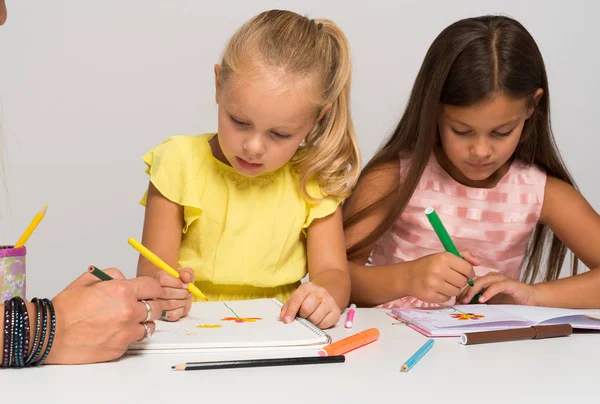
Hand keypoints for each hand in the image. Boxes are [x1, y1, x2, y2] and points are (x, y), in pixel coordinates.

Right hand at [46, 268, 161, 363]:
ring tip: (126, 321)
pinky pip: (134, 340)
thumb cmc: (65, 308)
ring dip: (141, 322)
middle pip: (156, 308)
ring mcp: (125, 331)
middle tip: (138, 306)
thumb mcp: (88, 279)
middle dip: (149, 305)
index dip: (152, 288)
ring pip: (149, 326)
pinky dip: (128, 336)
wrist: (50, 334)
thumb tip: (125, 278)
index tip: (149, 291)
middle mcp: (128, 311)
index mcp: (122, 291)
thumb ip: (112, 274)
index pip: (154, 287)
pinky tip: (115, 332)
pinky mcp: (120, 348)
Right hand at [155, 267, 193, 320]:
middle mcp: (153, 291)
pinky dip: (181, 310)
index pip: (163, 280)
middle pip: (167, 293)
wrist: (179, 295)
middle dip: (182, 293)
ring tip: (185, 299)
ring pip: (170, 304)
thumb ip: (187, 273)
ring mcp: (155, 305)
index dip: (177, 283)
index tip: (186, 285)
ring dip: (183, 301)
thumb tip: (185, 276)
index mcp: (157, 278)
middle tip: (188, 293)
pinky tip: (181, 306)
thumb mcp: (185, 275)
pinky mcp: (161, 316)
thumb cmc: (181, 284)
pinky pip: (172, 314)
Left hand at [280, 282, 341, 328]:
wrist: (327, 295)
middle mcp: (320, 292)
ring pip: (315, 318)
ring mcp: (330, 301)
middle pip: (306, 309)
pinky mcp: (336, 311)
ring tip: (310, 317)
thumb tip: (284, 317)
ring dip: (310, 321)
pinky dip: (319, 325)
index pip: (297, 299)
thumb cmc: (309, 298)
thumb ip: (288, 307)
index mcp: (308, 287)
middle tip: (303, 315)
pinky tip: (319, 319)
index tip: (287, 320)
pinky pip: (324, 324)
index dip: (291, 311)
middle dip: (302, 316)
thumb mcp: (297, 298)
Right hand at [406, 250, 478, 302]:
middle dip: (461, 281)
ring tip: (445, 284)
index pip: (467, 269)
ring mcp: (433, 284)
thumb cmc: (429, 265)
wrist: (408, 276)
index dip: (469, 273)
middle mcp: (438, 270)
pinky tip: (438, 290)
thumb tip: (478, 263)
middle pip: (463, 282)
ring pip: (456, 292)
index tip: (465, 274)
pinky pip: (447, 299)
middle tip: (453, 279)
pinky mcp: (430, 296)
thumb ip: (462, 256)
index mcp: (443, 258)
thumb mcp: (443, 256)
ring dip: (453, 289)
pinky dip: (445, 296)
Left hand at [457, 272, 537, 304]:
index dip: (461, 291)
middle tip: (458, 301)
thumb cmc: (511, 301)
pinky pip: (496, 286)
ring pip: (482, 281)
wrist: (532, 299)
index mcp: (486, 281)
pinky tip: (482, 300)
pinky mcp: (509, 284)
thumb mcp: (492, 304)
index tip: (455, 302)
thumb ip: (479, 303)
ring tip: (467, 301)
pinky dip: (488, 292)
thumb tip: (463, 307)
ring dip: (473, 291)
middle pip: (473, 281)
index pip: (469, 284)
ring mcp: (500, 280)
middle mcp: (492, 278)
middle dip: (464, 291)